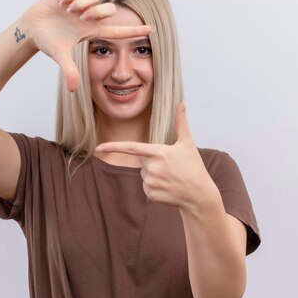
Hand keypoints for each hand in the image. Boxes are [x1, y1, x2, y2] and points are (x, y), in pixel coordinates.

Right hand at [20, 0, 152, 91]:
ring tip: (68, 9)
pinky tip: (61, 2)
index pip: (117, 31)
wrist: (32, 29)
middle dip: (98, 11)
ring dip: (82, 2)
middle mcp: (88, 17)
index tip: (152, 29)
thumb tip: (73, 90)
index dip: (133, 31)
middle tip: (82, 16)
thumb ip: (69, 71)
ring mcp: (79, 5)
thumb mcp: (60, 56)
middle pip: (108, 9)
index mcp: (91, 31)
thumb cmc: (49, 42)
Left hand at [94, 101, 220, 209]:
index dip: (113, 147)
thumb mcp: (188, 143)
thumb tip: (182, 103)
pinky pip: (146, 187)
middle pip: (141, 161)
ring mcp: (150, 182)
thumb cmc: (194, 167)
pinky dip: (155, 187)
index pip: (131, 148)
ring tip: (171, 177)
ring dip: (154, 175)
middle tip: (170, 166)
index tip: (98, 148)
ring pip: (144, 174)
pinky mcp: (150, 195)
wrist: (199, 195)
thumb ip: (181, 122)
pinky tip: (168, 188)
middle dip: (152, 161)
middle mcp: (152, 167)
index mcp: (159, 152)